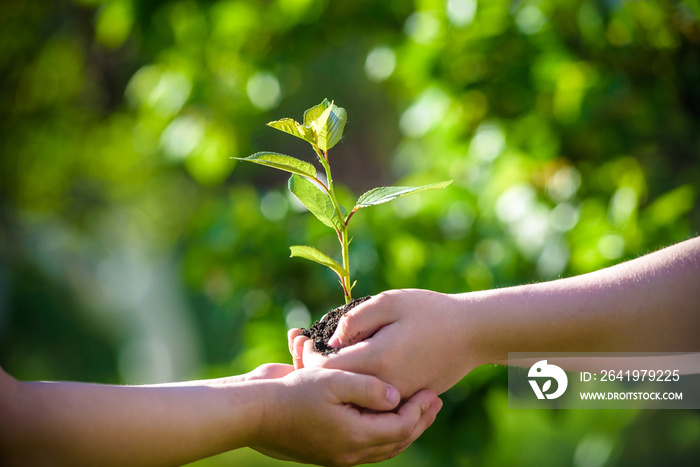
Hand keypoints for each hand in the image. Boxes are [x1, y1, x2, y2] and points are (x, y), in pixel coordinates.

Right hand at [253, 367, 441, 466]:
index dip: (419, 410)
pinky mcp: (327, 448)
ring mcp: (337, 453)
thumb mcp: (334, 381)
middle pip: (396, 441)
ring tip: (416, 410)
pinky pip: (364, 446)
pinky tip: (384, 417)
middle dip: (419, 421)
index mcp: (354, 437)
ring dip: (403, 428)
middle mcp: (349, 452)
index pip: (401, 428)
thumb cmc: (292, 393)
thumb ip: (368, 388)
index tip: (433, 391)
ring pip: (382, 447)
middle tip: (435, 402)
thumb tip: (396, 396)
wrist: (254, 412)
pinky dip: (382, 432)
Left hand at [288, 289, 473, 397]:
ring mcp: (396, 397)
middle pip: (337, 387)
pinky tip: (347, 367)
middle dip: (314, 368)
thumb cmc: (431, 312)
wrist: (473, 334)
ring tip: (318, 356)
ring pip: (352, 397)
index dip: (308, 356)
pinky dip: (354, 386)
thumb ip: (356, 318)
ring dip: (332, 379)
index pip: (327, 369)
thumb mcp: (391, 302)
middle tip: (300, 346)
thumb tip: (330, 340)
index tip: (302, 339)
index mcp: (377, 359)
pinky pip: (371, 400)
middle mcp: (385, 386)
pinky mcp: (406, 400)